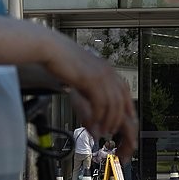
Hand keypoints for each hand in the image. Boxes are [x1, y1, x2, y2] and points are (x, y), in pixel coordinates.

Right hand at [40, 37, 137, 159]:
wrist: (51, 49)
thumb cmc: (63, 60)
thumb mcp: (83, 74)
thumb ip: (91, 86)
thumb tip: (93, 101)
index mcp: (107, 69)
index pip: (125, 92)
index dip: (127, 108)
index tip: (125, 121)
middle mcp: (108, 72)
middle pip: (122, 101)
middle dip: (118, 119)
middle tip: (111, 130)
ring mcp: (101, 75)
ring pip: (113, 105)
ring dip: (109, 120)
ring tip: (103, 130)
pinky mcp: (91, 80)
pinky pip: (100, 103)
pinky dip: (98, 116)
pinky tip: (93, 122)